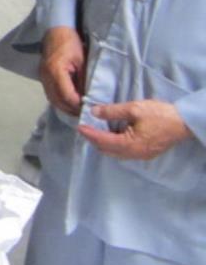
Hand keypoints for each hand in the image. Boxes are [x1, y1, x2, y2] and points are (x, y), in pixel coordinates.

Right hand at [39, 26, 85, 115]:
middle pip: (58, 100)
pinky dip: (60, 101)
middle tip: (85, 114)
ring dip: (65, 107)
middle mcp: (46, 76)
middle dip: (72, 109)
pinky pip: (50, 94)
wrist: (56, 31)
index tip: (89, 109)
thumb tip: (88, 97)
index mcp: (56, 70)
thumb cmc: (71, 43)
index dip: (78, 105)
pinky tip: (69, 103)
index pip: (67, 95)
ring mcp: (42, 77)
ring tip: (78, 111)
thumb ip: (84, 80)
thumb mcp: (82, 61)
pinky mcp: (43, 77)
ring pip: (53, 99)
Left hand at [78, 100, 192, 159]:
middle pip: (107, 150)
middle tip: (84, 129)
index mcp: (130, 144)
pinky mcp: (146, 153)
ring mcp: (141, 155)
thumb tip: (94, 112)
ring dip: (103, 144)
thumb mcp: (134, 108)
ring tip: (94, 133)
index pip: (103, 141)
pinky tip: (111, 137)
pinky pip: (124, 153)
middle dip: (94, 141)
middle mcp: (134, 154)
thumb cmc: (160, 115)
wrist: (183, 123)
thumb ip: (112, 111)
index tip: (79, 127)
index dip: (90, 134)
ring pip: (115, 153)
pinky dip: (113, 146)